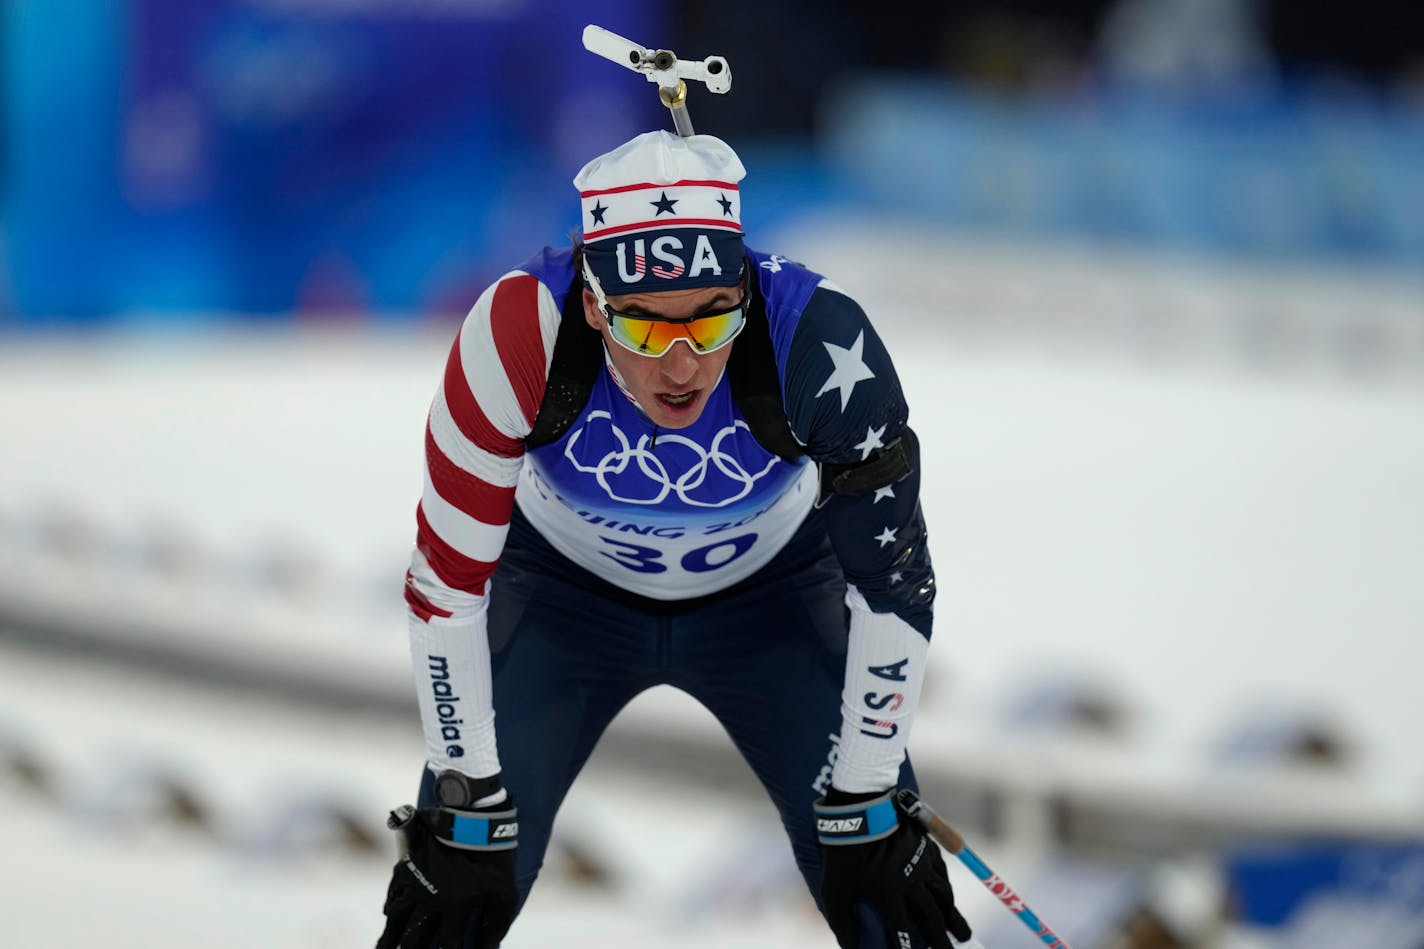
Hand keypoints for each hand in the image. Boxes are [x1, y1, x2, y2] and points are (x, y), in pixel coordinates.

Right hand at [376, 797, 518, 948]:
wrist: (472, 817)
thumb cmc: (493, 856)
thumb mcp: (505, 890)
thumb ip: (497, 923)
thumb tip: (487, 947)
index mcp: (455, 907)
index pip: (447, 944)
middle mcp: (430, 899)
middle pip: (414, 937)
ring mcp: (416, 883)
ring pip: (396, 918)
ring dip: (389, 938)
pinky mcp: (407, 866)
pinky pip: (393, 892)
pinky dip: (389, 907)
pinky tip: (388, 915)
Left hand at [817, 788, 971, 948]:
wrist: (862, 807)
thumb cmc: (845, 849)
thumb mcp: (835, 887)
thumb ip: (843, 920)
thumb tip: (851, 948)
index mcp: (888, 895)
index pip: (902, 931)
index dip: (906, 948)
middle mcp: (910, 883)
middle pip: (932, 918)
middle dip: (942, 940)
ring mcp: (921, 864)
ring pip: (943, 896)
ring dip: (952, 916)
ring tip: (960, 931)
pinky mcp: (926, 847)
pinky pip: (943, 874)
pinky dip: (947, 889)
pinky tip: (948, 895)